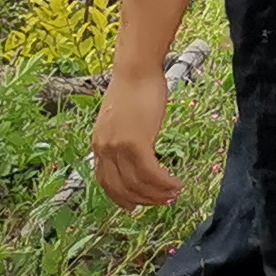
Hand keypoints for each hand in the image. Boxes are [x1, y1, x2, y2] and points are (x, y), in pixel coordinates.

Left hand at [91, 66, 181, 209]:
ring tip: (175, 193)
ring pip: (138, 184)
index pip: (105, 182)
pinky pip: (151, 173)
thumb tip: (139, 154)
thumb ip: (124, 139)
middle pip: (122, 188)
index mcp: (98, 144)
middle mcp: (104, 149)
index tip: (137, 206)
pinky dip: (165, 183)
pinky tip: (176, 183)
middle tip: (163, 201)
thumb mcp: (122, 119)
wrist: (137, 69)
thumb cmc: (134, 88)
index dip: (122, 198)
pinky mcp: (135, 143)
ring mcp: (117, 147)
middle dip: (144, 200)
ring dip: (158, 194)